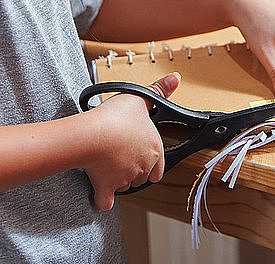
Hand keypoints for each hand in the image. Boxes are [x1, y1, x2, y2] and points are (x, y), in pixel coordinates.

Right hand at [83, 72, 180, 210]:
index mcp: (155, 148)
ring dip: (118, 180)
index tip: (140, 153)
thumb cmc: (116, 116)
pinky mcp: (106, 188)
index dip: (151, 160)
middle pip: (142, 176)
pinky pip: (106, 201)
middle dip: (134, 168)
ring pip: (125, 185)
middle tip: (121, 154)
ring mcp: (125, 179)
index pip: (159, 166)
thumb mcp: (140, 98)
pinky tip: (101, 192)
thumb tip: (176, 78)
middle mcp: (143, 166)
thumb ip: (159, 90)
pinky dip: (103, 199)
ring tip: (108, 163)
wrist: (92, 135)